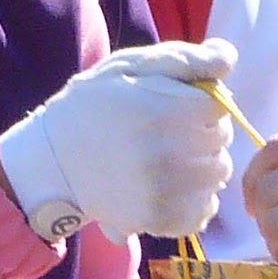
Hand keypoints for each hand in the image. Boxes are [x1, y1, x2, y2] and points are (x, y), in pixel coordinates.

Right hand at [0, 40, 235, 244]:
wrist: (50, 163)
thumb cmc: (91, 106)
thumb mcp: (129, 67)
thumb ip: (184, 59)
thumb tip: (227, 58)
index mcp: (166, 109)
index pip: (220, 107)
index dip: (201, 103)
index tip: (178, 106)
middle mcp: (170, 153)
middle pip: (222, 141)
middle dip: (203, 133)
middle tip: (168, 133)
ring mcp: (165, 190)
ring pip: (218, 175)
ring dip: (202, 165)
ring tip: (168, 159)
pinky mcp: (159, 219)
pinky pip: (204, 210)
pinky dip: (195, 200)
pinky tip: (169, 187)